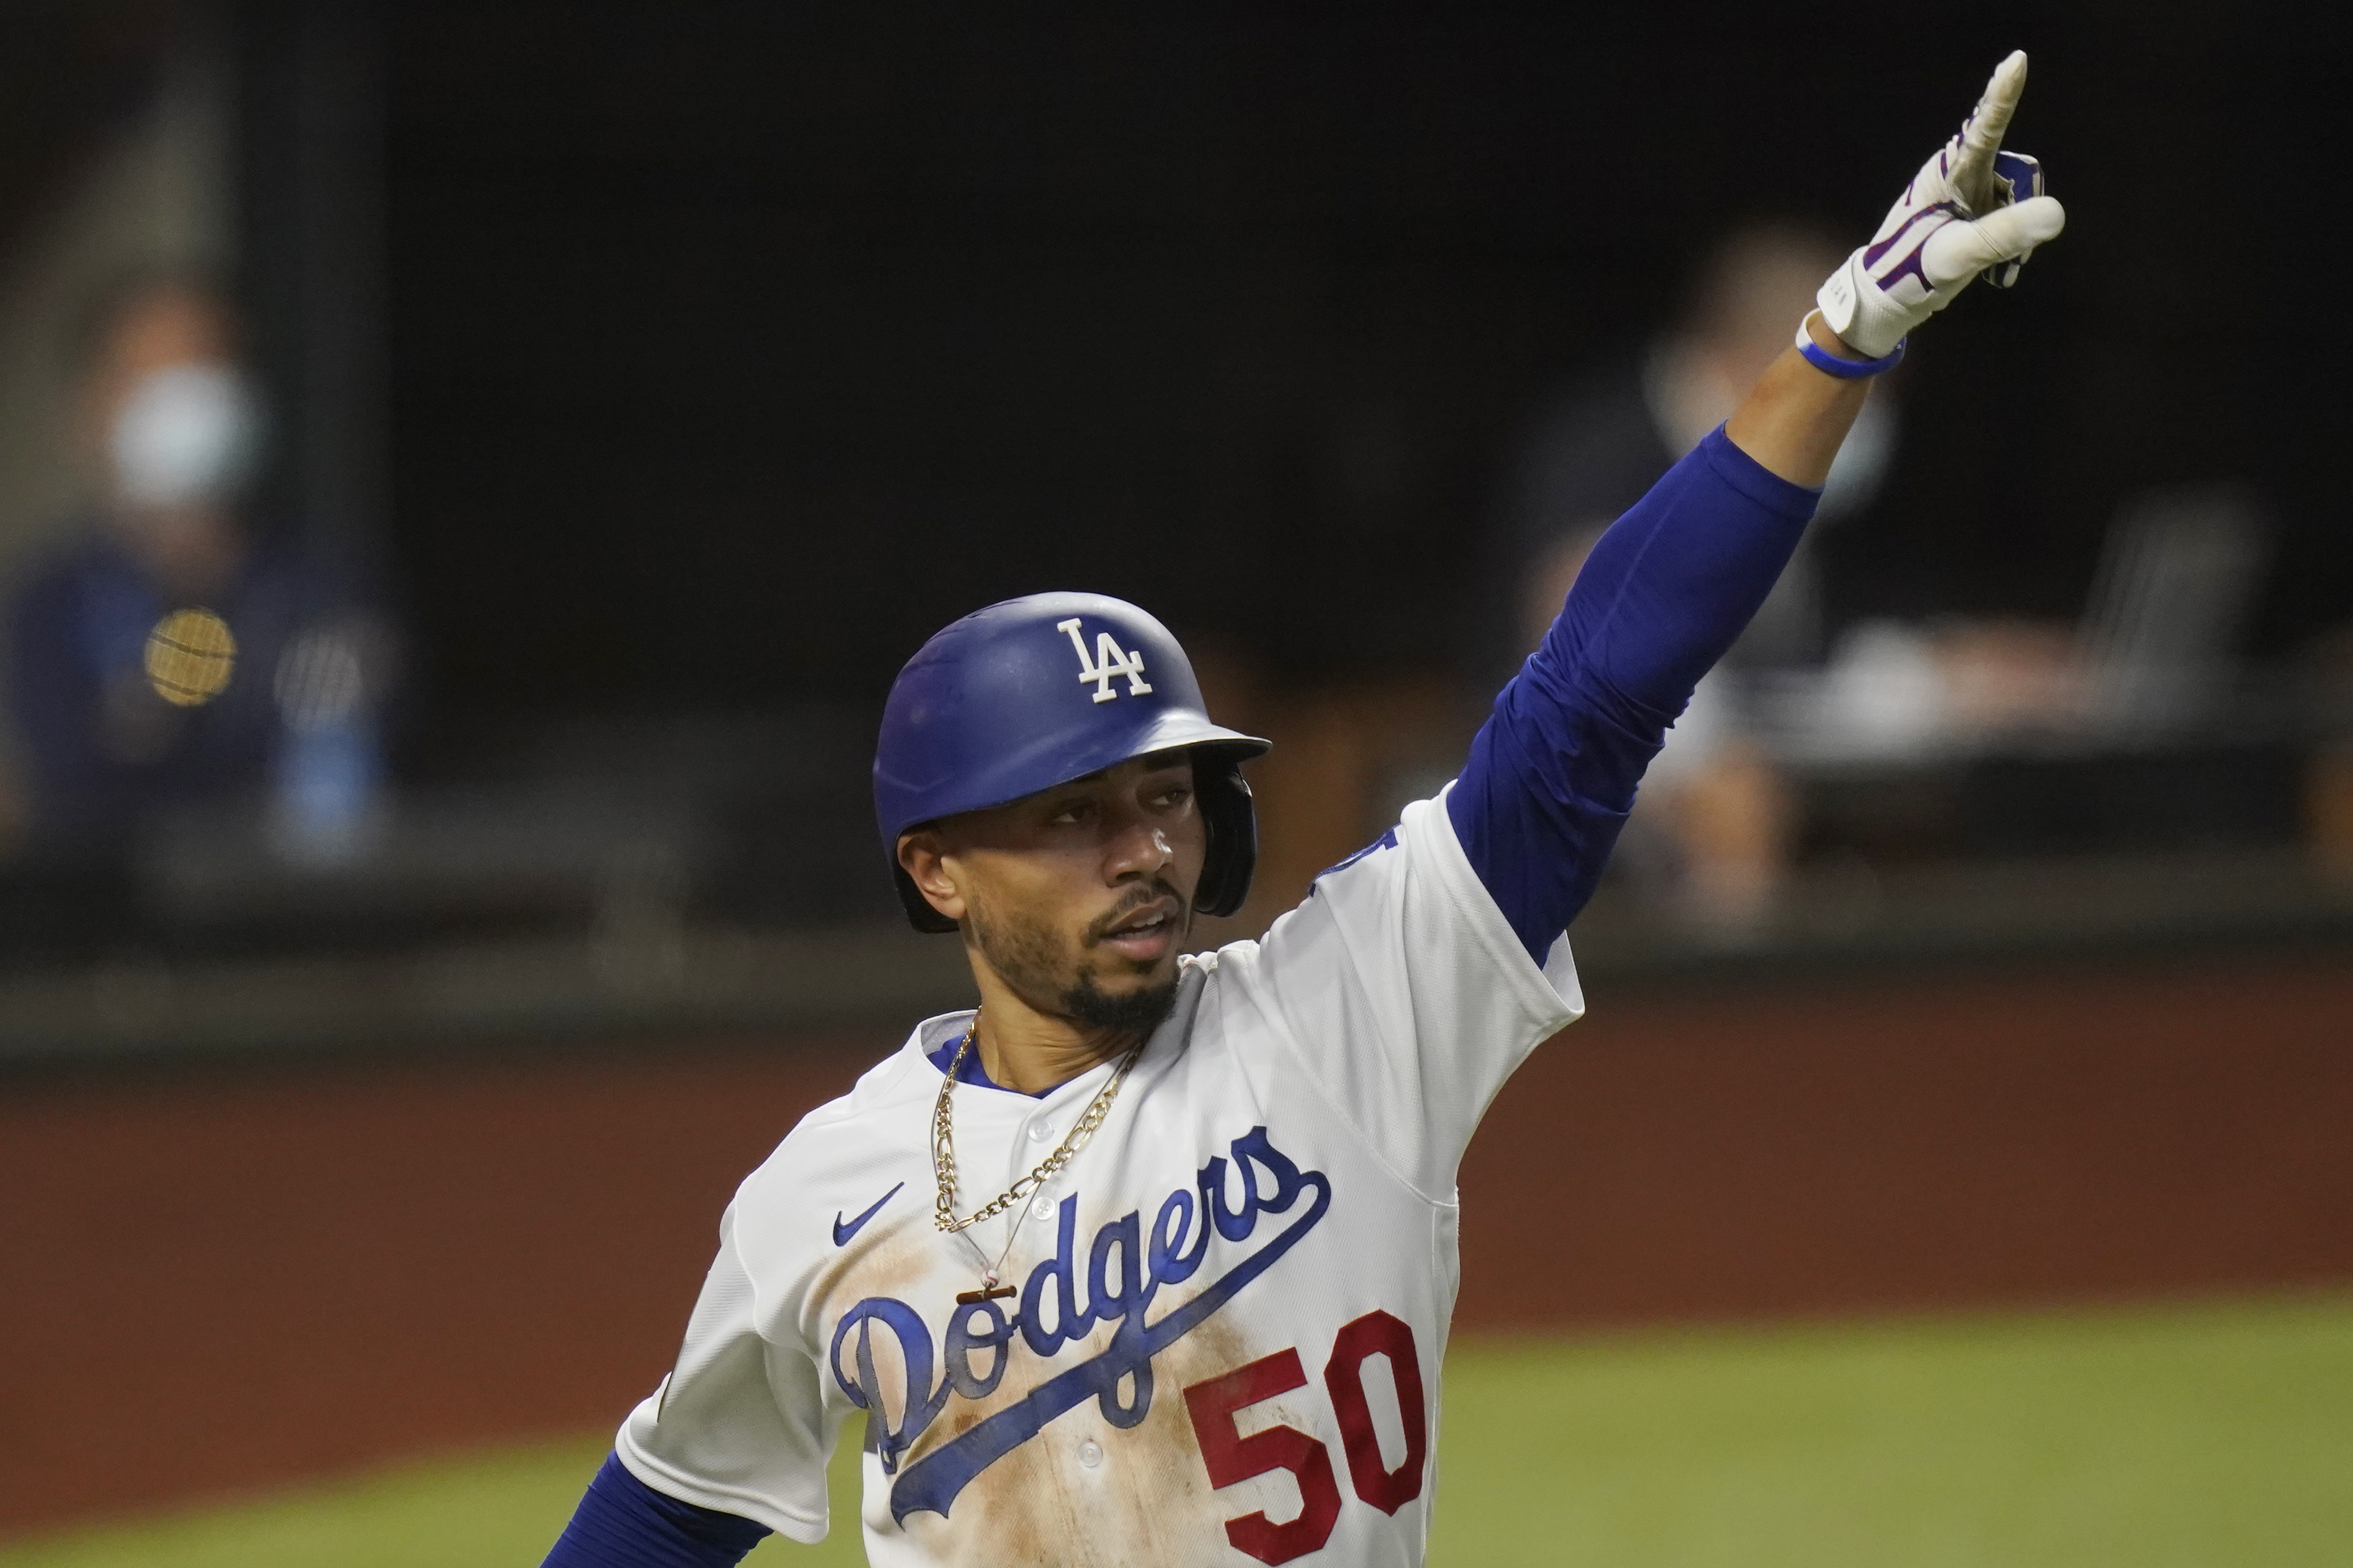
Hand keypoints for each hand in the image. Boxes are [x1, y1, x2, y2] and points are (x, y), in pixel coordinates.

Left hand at [1816, 51, 2067, 357]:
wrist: (1888, 299)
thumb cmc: (1910, 274)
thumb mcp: (1958, 256)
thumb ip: (2005, 234)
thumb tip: (2055, 213)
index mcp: (1947, 174)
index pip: (1983, 128)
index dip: (2002, 94)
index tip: (2016, 60)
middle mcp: (1958, 173)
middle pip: (2017, 172)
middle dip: (2020, 208)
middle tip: (1997, 248)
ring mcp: (1967, 190)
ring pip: (2019, 196)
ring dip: (2015, 229)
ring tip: (1987, 258)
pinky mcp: (1973, 207)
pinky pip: (2012, 213)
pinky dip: (2010, 238)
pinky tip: (1992, 261)